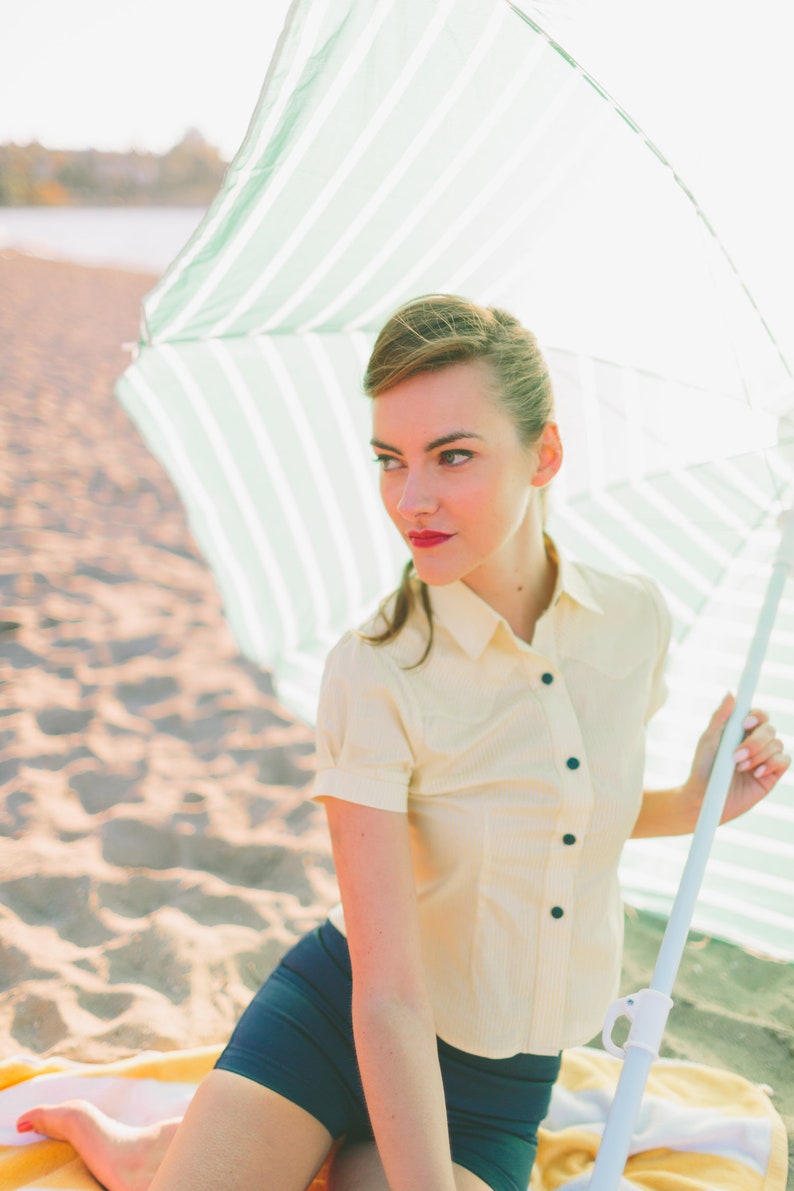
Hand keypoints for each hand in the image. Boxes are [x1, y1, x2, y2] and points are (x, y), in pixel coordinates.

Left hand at [686, 693, 789, 823]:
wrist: (706, 797)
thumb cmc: (704, 767)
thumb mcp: (709, 740)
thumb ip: (721, 717)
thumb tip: (731, 693)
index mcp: (741, 730)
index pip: (758, 714)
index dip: (756, 715)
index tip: (744, 723)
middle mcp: (756, 741)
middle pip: (769, 729)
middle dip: (754, 742)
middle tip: (736, 756)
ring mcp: (766, 757)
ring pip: (777, 744)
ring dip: (758, 755)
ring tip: (739, 768)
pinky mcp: (772, 774)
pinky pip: (784, 761)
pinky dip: (771, 764)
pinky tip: (755, 773)